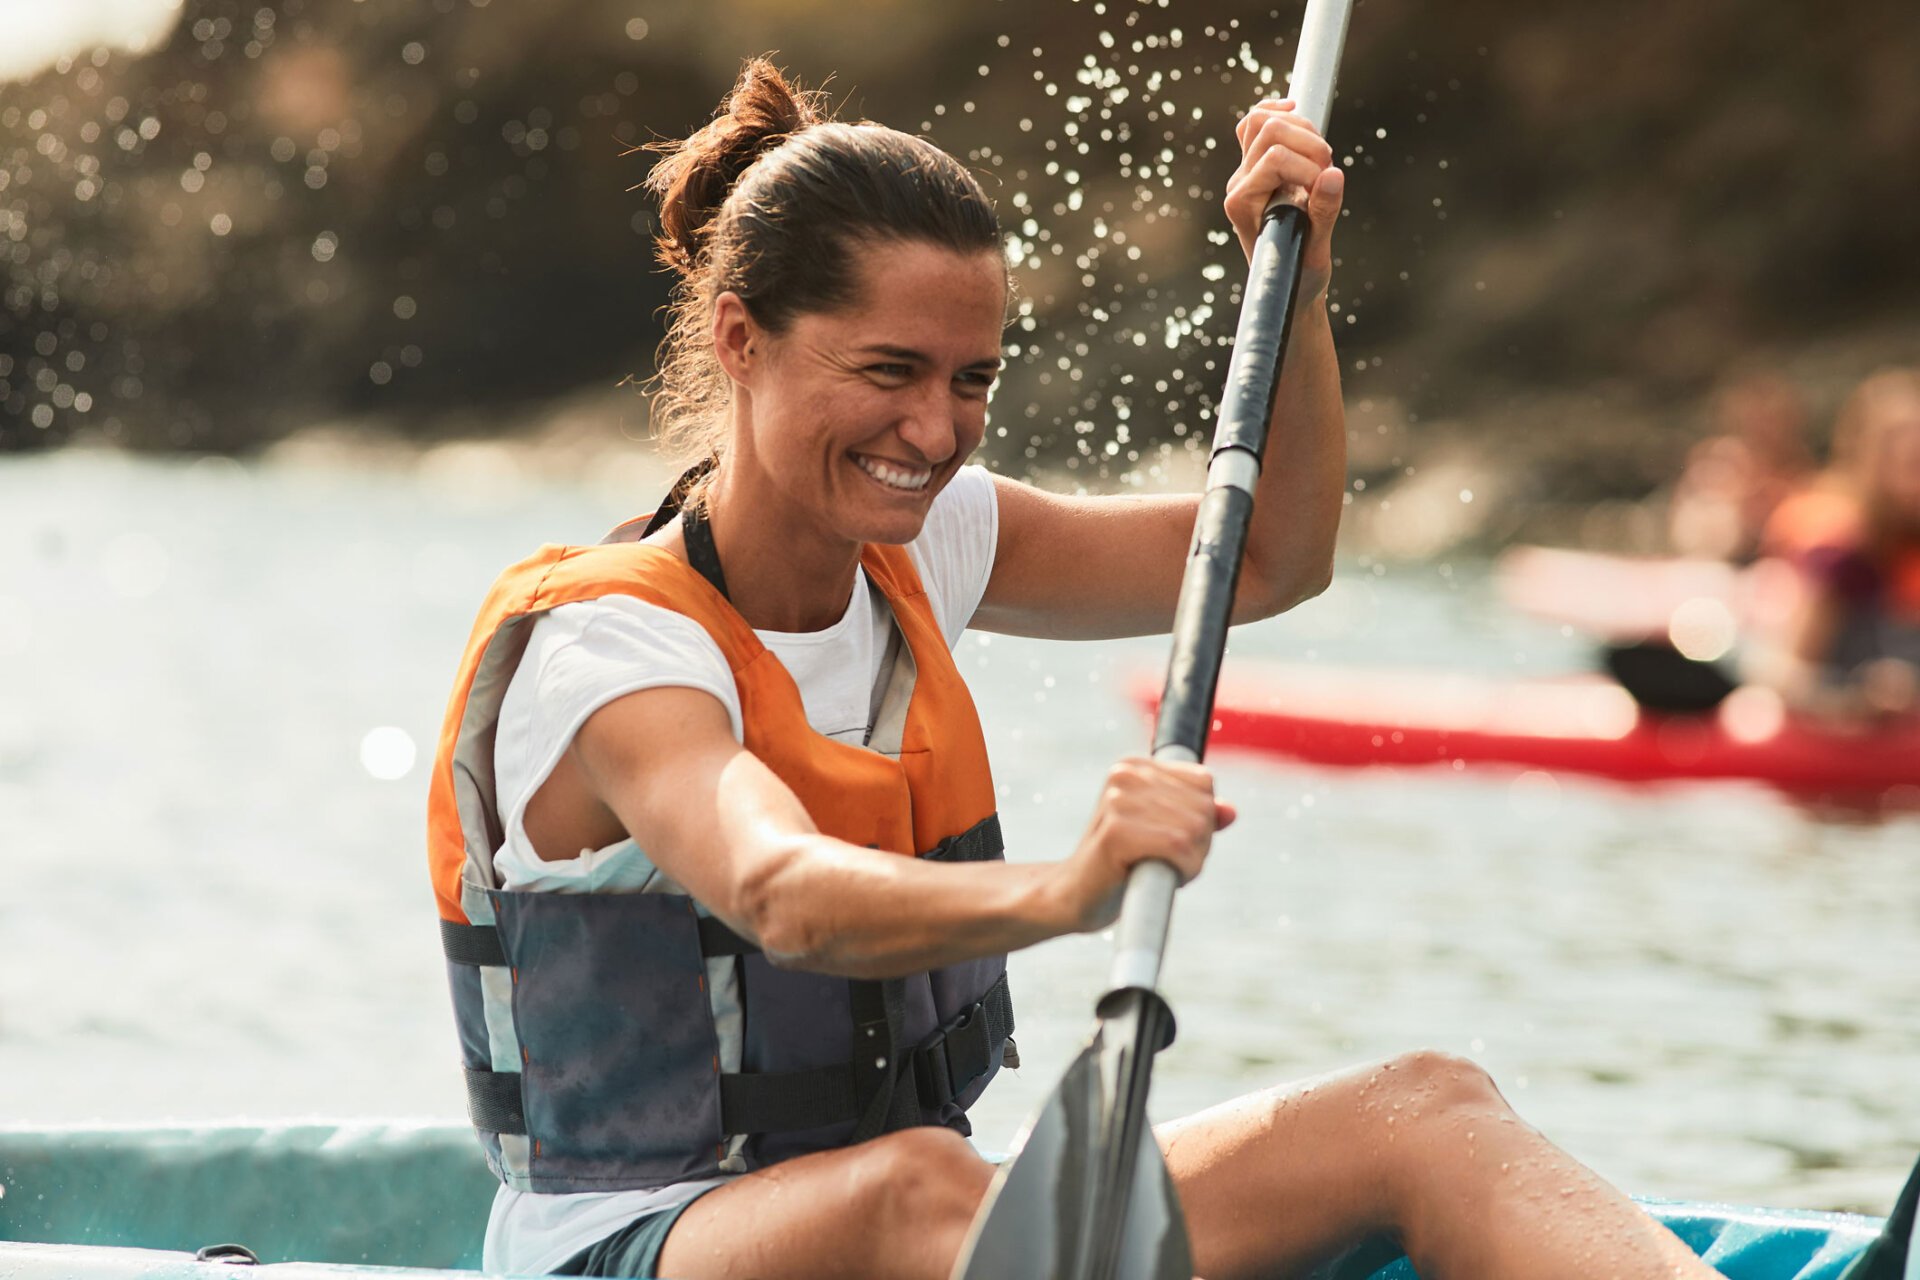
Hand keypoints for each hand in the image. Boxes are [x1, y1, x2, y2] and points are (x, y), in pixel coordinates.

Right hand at [1057, 756, 1236, 932]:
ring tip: (1158, 869)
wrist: (1075, 897)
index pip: (1203, 782)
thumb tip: (1231, 811)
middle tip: (1166, 862)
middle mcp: (1124, 775)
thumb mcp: (1162, 834)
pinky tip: (1160, 877)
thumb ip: (1196, 817)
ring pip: (1194, 829)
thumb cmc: (1120, 866)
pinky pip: (1178, 846)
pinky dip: (1182, 868)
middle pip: (1203, 808)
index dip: (1201, 819)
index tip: (1173, 842)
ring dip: (1190, 860)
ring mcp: (1117, 801)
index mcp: (1134, 766)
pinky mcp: (1116, 832)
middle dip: (1198, 844)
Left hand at [1223, 99, 1344, 305]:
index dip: (1308, 166)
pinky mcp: (1257, 165)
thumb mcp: (1316, 249)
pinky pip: (1255, 122)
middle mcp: (1239, 183)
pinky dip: (1277, 110)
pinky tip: (1295, 110)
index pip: (1276, 156)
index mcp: (1242, 203)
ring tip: (1322, 158)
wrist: (1286, 283)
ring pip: (1263, 119)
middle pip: (1268, 128)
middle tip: (1327, 170)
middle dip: (1308, 143)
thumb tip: (1333, 175)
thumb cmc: (1297, 274)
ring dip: (1302, 129)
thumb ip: (1323, 213)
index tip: (1324, 189)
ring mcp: (1246, 172)